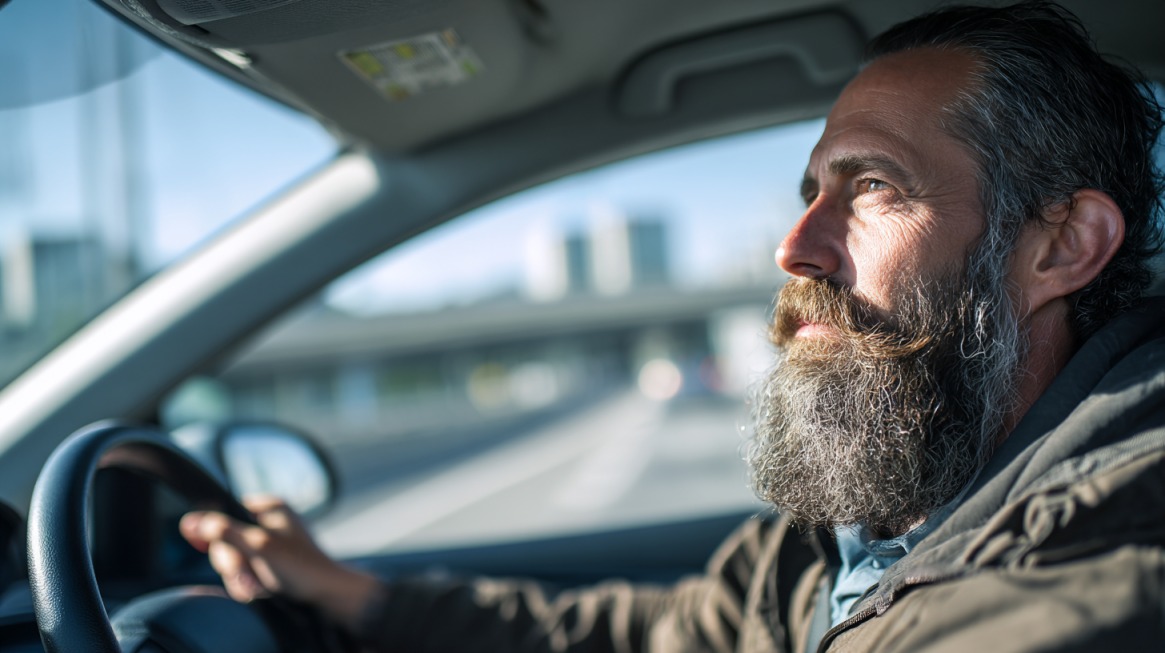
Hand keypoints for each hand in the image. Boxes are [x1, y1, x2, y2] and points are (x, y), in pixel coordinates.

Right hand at [179, 496, 380, 632]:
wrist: (328, 597)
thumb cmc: (300, 567)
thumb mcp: (258, 546)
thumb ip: (223, 531)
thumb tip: (190, 520)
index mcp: (269, 507)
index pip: (224, 513)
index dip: (217, 536)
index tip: (227, 553)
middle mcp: (268, 522)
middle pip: (226, 541)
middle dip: (233, 564)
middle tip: (247, 575)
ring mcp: (269, 545)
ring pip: (234, 561)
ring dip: (241, 578)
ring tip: (257, 586)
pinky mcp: (271, 565)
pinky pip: (246, 573)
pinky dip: (250, 584)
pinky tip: (261, 591)